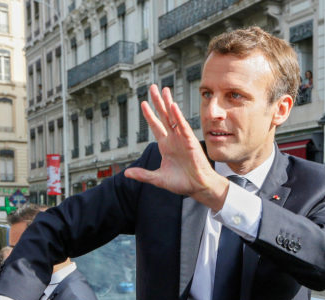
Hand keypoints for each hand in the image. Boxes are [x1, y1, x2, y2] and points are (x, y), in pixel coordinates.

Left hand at [123, 84, 228, 210]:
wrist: (198, 187)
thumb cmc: (182, 183)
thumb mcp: (158, 179)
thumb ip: (143, 175)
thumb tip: (126, 173)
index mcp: (166, 146)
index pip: (156, 126)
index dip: (149, 115)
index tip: (143, 103)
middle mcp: (173, 139)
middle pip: (164, 116)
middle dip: (158, 102)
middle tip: (153, 88)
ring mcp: (182, 139)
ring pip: (174, 117)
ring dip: (168, 103)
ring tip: (164, 90)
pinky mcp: (190, 142)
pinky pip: (183, 127)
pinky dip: (178, 117)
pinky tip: (173, 106)